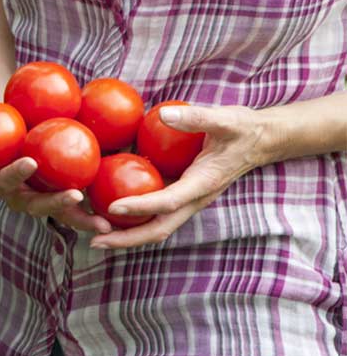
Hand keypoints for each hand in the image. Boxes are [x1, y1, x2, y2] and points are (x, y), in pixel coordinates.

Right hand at [0, 88, 111, 234]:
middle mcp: (17, 197)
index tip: (30, 160)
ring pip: (59, 216)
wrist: (14, 138)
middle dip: (54, 204)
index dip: (15, 172)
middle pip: (34, 205)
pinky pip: (77, 211)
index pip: (4, 179)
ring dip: (79, 220)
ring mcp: (40, 203)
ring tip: (102, 223)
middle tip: (75, 195)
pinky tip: (118, 216)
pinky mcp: (59, 202)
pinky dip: (94, 214)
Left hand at [89, 105, 270, 248]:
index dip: (140, 206)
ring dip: (126, 235)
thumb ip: (197, 117)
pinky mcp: (181, 195)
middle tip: (94, 241)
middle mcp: (194, 199)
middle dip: (127, 239)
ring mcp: (187, 200)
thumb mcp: (225, 118)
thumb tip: (165, 115)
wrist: (261, 140)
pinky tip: (108, 212)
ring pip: (156, 226)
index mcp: (203, 184)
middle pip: (158, 229)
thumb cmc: (243, 129)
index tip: (113, 208)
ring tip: (94, 237)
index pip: (167, 201)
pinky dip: (133, 218)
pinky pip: (155, 213)